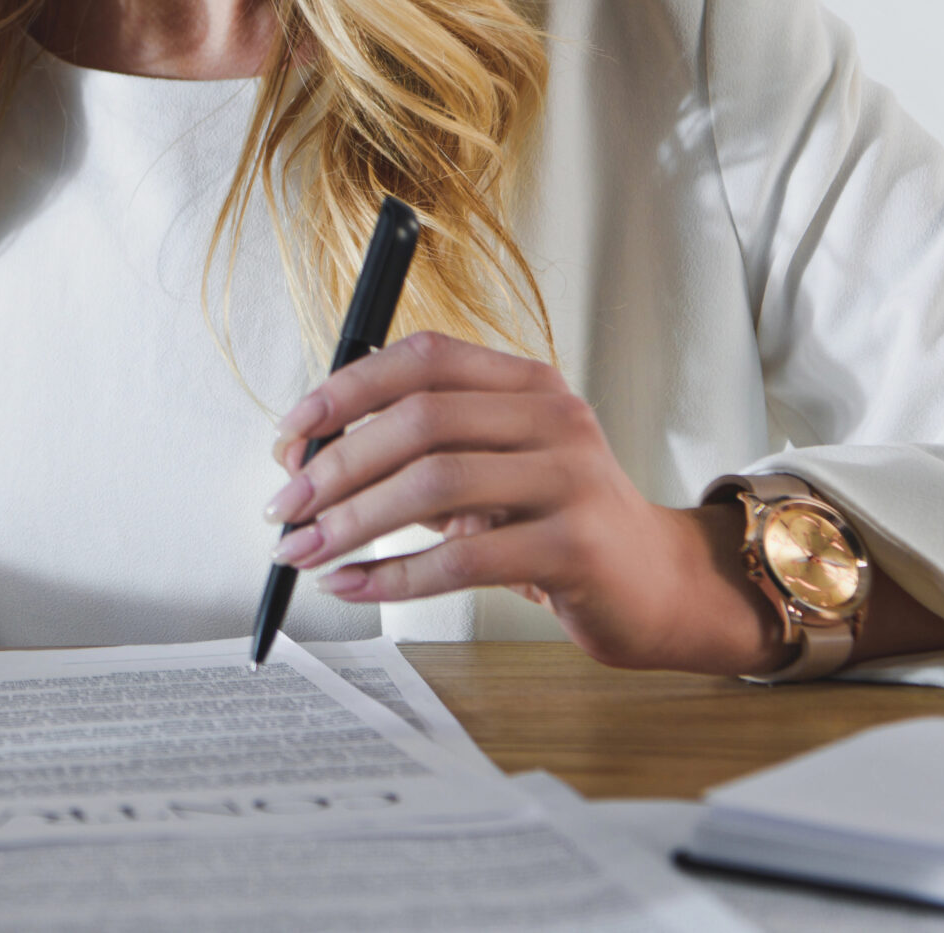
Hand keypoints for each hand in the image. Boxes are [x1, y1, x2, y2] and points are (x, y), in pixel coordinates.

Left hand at [260, 332, 788, 675]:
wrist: (658, 585)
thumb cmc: (554, 523)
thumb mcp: (486, 471)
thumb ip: (411, 456)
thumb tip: (305, 460)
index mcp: (525, 384)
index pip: (423, 358)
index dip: (347, 388)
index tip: (292, 432)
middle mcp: (553, 417)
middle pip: (419, 421)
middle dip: (337, 465)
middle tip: (285, 506)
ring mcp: (571, 479)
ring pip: (434, 485)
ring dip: (353, 521)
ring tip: (305, 550)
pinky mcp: (576, 547)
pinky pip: (462, 558)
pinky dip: (394, 576)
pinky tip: (353, 585)